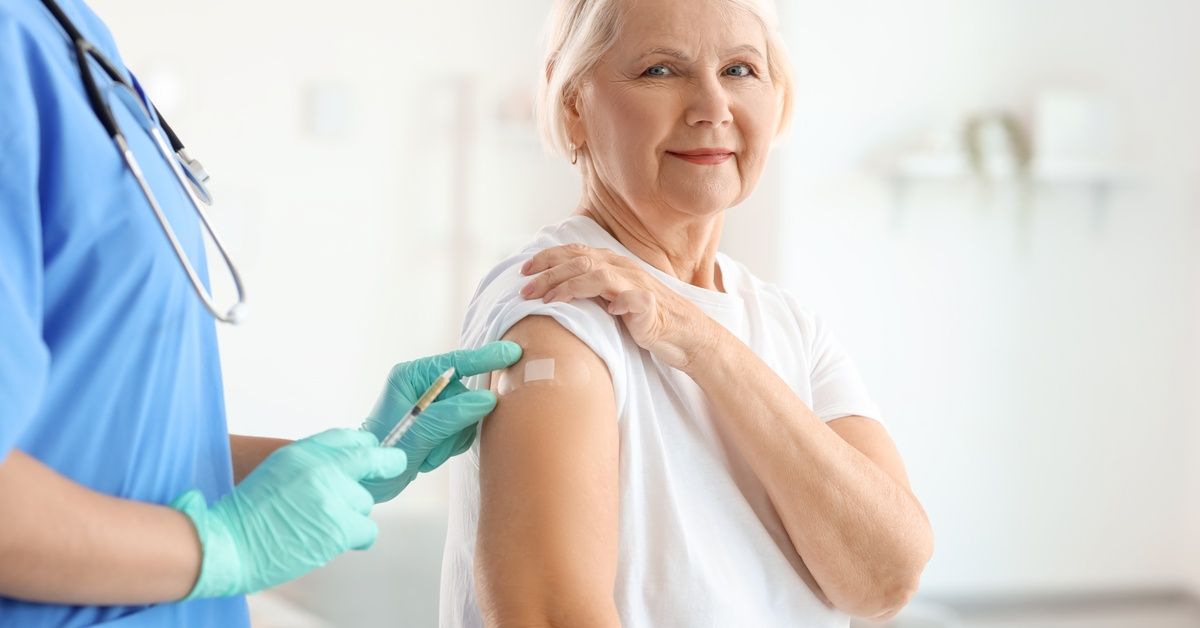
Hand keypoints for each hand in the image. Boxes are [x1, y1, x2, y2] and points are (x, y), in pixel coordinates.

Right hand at [171, 429, 406, 598]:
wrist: (227, 546)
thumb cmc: (244, 517)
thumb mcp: (275, 472)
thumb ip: (309, 466)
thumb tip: (343, 469)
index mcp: (301, 453)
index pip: (346, 437)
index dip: (364, 443)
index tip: (373, 448)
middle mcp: (320, 469)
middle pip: (368, 463)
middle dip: (382, 465)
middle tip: (389, 467)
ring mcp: (332, 497)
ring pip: (364, 502)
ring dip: (350, 515)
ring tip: (321, 526)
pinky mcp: (339, 527)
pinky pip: (367, 530)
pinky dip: (356, 538)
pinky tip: (335, 541)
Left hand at [360, 341, 522, 501]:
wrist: (369, 481)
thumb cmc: (384, 451)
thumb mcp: (417, 433)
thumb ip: (452, 415)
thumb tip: (488, 399)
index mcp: (412, 376)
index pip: (457, 363)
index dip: (486, 358)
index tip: (513, 352)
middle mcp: (423, 386)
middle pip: (467, 394)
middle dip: (458, 422)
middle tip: (437, 442)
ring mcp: (432, 405)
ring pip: (469, 415)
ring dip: (453, 438)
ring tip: (428, 452)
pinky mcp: (438, 423)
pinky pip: (464, 430)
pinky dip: (452, 446)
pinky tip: (430, 455)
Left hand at [519, 244, 717, 370]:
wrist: (683, 334)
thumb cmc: (645, 319)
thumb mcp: (612, 300)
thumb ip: (590, 291)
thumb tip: (553, 292)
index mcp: (613, 265)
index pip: (575, 253)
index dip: (547, 258)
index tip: (524, 271)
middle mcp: (623, 269)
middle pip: (580, 261)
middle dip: (548, 273)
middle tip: (525, 289)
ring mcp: (637, 285)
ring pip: (597, 275)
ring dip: (568, 286)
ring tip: (547, 301)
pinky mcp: (650, 306)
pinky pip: (631, 299)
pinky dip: (617, 302)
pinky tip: (607, 312)